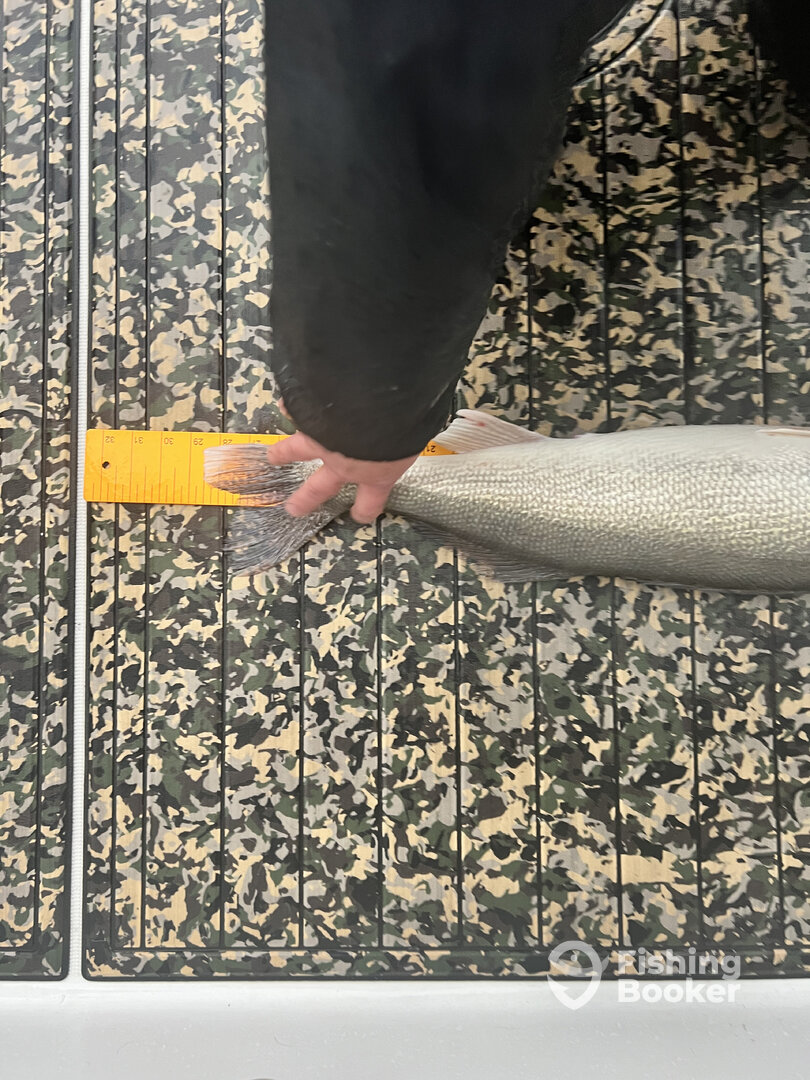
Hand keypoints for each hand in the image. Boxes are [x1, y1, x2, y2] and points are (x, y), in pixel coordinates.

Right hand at [269, 401, 417, 522]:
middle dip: (306, 499)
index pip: (371, 499)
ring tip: (272, 456)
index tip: (360, 515)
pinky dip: (291, 404)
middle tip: (293, 508)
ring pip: (297, 450)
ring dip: (283, 453)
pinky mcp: (311, 416)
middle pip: (320, 488)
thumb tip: (423, 415)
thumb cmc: (406, 423)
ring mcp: (322, 441)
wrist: (377, 403)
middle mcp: (344, 463)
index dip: (365, 509)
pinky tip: (285, 402)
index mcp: (377, 472)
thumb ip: (413, 431)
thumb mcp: (419, 430)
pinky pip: (298, 409)